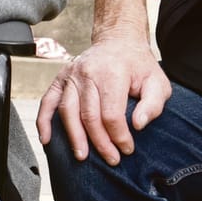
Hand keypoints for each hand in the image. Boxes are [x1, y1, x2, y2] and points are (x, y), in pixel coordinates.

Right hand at [36, 34, 170, 164]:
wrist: (118, 41)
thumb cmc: (138, 66)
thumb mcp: (157, 82)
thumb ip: (153, 104)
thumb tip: (138, 125)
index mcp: (112, 73)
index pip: (111, 113)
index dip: (119, 136)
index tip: (127, 149)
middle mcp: (88, 73)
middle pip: (89, 115)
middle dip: (99, 142)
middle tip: (110, 159)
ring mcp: (71, 75)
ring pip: (67, 111)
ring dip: (74, 136)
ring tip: (81, 156)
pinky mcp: (61, 78)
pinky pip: (48, 101)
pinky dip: (44, 121)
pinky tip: (46, 139)